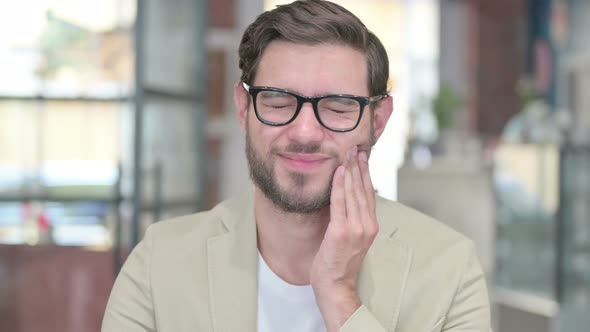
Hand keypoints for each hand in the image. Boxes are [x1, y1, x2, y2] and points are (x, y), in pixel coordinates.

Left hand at [310, 146, 378, 331]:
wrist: (335, 285)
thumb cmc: (339, 262)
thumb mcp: (352, 237)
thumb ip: (355, 217)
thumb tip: (356, 198)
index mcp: (371, 225)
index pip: (369, 193)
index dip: (366, 172)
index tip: (362, 155)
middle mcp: (367, 225)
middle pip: (363, 189)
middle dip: (359, 166)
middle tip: (355, 147)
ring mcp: (356, 228)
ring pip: (353, 192)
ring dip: (350, 170)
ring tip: (347, 154)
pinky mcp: (341, 231)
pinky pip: (339, 203)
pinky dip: (338, 185)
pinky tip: (338, 171)